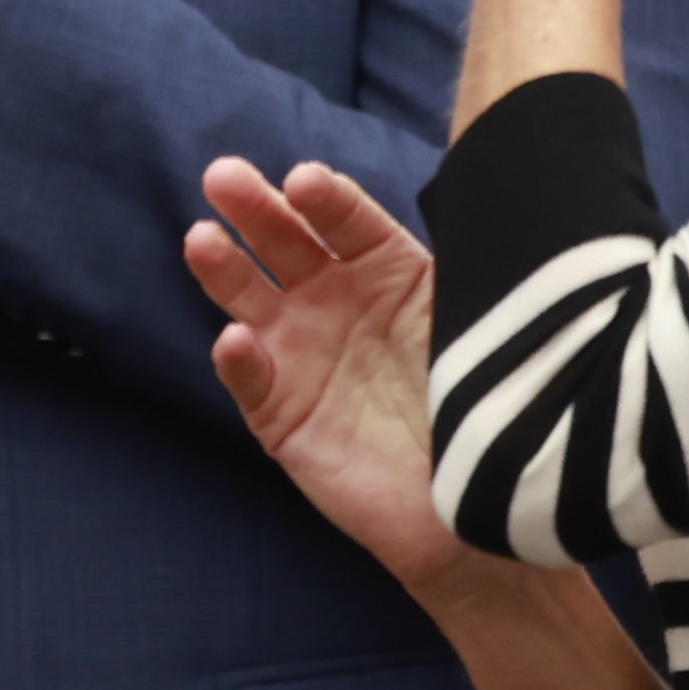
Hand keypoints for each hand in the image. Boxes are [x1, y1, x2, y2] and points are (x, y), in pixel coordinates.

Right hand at [189, 155, 456, 585]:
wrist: (476, 512)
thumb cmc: (485, 410)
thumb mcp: (476, 329)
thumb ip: (456, 279)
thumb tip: (479, 216)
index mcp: (385, 275)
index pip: (349, 223)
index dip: (326, 201)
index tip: (306, 180)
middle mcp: (333, 304)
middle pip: (285, 245)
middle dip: (254, 209)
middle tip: (222, 177)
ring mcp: (300, 355)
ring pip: (250, 299)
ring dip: (224, 269)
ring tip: (203, 242)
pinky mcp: (279, 413)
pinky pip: (252, 380)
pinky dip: (240, 361)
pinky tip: (238, 342)